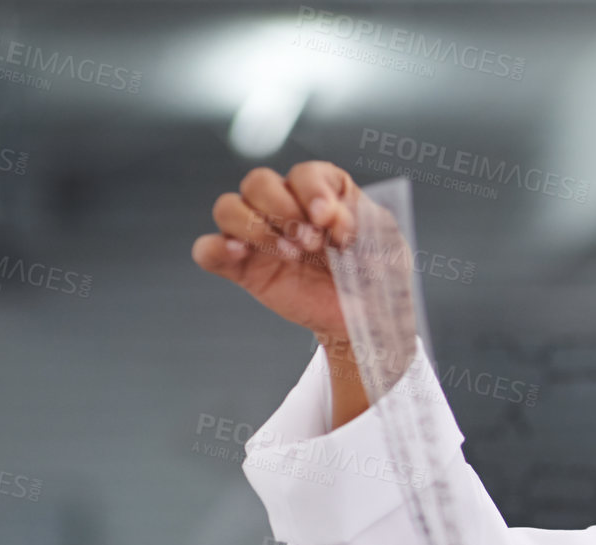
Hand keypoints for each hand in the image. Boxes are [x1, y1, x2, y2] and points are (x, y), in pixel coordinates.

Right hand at [192, 161, 360, 339]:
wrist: (363, 319)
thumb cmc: (376, 276)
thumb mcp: (387, 245)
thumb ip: (364, 222)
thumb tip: (332, 216)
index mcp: (322, 192)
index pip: (304, 174)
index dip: (314, 193)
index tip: (332, 224)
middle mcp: (285, 206)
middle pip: (258, 182)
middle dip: (283, 209)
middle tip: (311, 243)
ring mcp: (260, 235)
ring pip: (228, 207)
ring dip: (255, 227)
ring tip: (290, 255)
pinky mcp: (243, 267)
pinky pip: (208, 249)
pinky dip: (215, 248)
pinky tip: (241, 255)